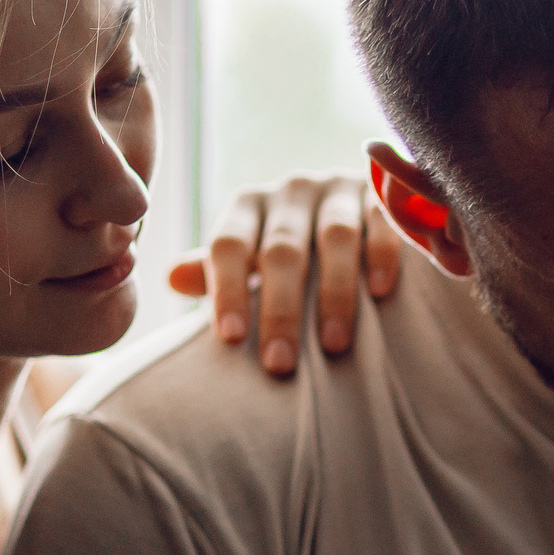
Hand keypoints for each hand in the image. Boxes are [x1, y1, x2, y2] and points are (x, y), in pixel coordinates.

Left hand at [167, 174, 400, 373]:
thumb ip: (216, 272)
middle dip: (279, 310)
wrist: (356, 213)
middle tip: (280, 365)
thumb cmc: (291, 254)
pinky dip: (380, 255)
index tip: (229, 340)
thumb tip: (172, 278)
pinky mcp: (380, 195)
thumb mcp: (250, 260)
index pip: (229, 245)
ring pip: (333, 237)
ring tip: (333, 345)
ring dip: (334, 292)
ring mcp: (337, 189)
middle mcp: (290, 192)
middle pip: (281, 250)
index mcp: (248, 206)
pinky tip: (381, 293)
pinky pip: (381, 222)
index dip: (226, 289)